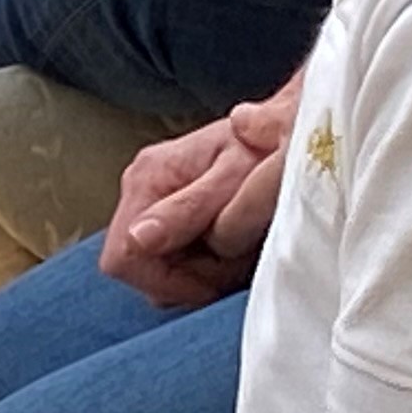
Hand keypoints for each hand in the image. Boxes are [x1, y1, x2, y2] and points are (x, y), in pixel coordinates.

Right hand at [99, 72, 304, 305]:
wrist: (288, 132)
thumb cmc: (269, 149)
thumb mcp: (236, 178)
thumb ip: (187, 210)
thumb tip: (138, 238)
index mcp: (148, 176)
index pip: (123, 257)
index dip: (166, 280)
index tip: (210, 279)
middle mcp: (143, 186)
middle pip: (140, 268)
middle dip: (188, 276)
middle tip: (234, 258)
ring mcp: (156, 202)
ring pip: (158, 271)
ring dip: (201, 273)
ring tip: (239, 248)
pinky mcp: (173, 216)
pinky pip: (175, 263)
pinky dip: (206, 267)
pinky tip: (233, 248)